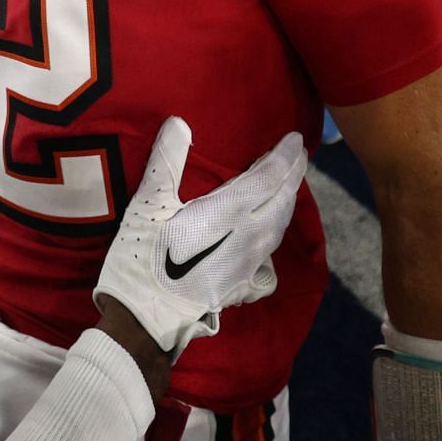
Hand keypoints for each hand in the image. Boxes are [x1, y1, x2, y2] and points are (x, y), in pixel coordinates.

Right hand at [94, 118, 306, 355]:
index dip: (285, 156)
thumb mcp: (147, 204)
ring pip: (279, 230)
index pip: (270, 177)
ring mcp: (249, 267)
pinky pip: (269, 263)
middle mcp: (249, 239)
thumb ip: (166, 161)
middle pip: (282, 202)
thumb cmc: (143, 257)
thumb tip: (178, 122)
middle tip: (298, 155)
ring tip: (286, 189)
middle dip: (293, 176)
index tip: (294, 138)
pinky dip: (272, 245)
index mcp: (230, 213)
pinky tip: (263, 244)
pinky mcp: (241, 289)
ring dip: (285, 205)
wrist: (145, 318)